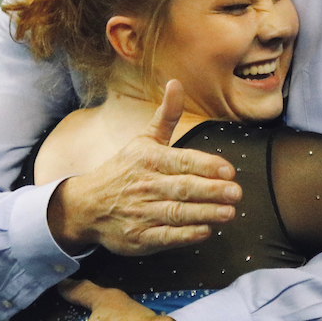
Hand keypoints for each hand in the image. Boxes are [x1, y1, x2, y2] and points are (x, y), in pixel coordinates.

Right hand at [48, 80, 242, 254]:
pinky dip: (185, 236)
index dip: (206, 165)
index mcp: (149, 159)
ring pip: (177, 213)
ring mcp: (142, 213)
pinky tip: (205, 231)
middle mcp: (146, 185)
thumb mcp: (143, 140)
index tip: (229, 170)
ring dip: (204, 213)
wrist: (86, 205)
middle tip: (236, 192)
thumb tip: (176, 83)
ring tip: (229, 212)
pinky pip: (165, 236)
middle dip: (211, 190)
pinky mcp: (139, 237)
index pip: (182, 161)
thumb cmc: (124, 170)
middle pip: (183, 188)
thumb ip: (166, 115)